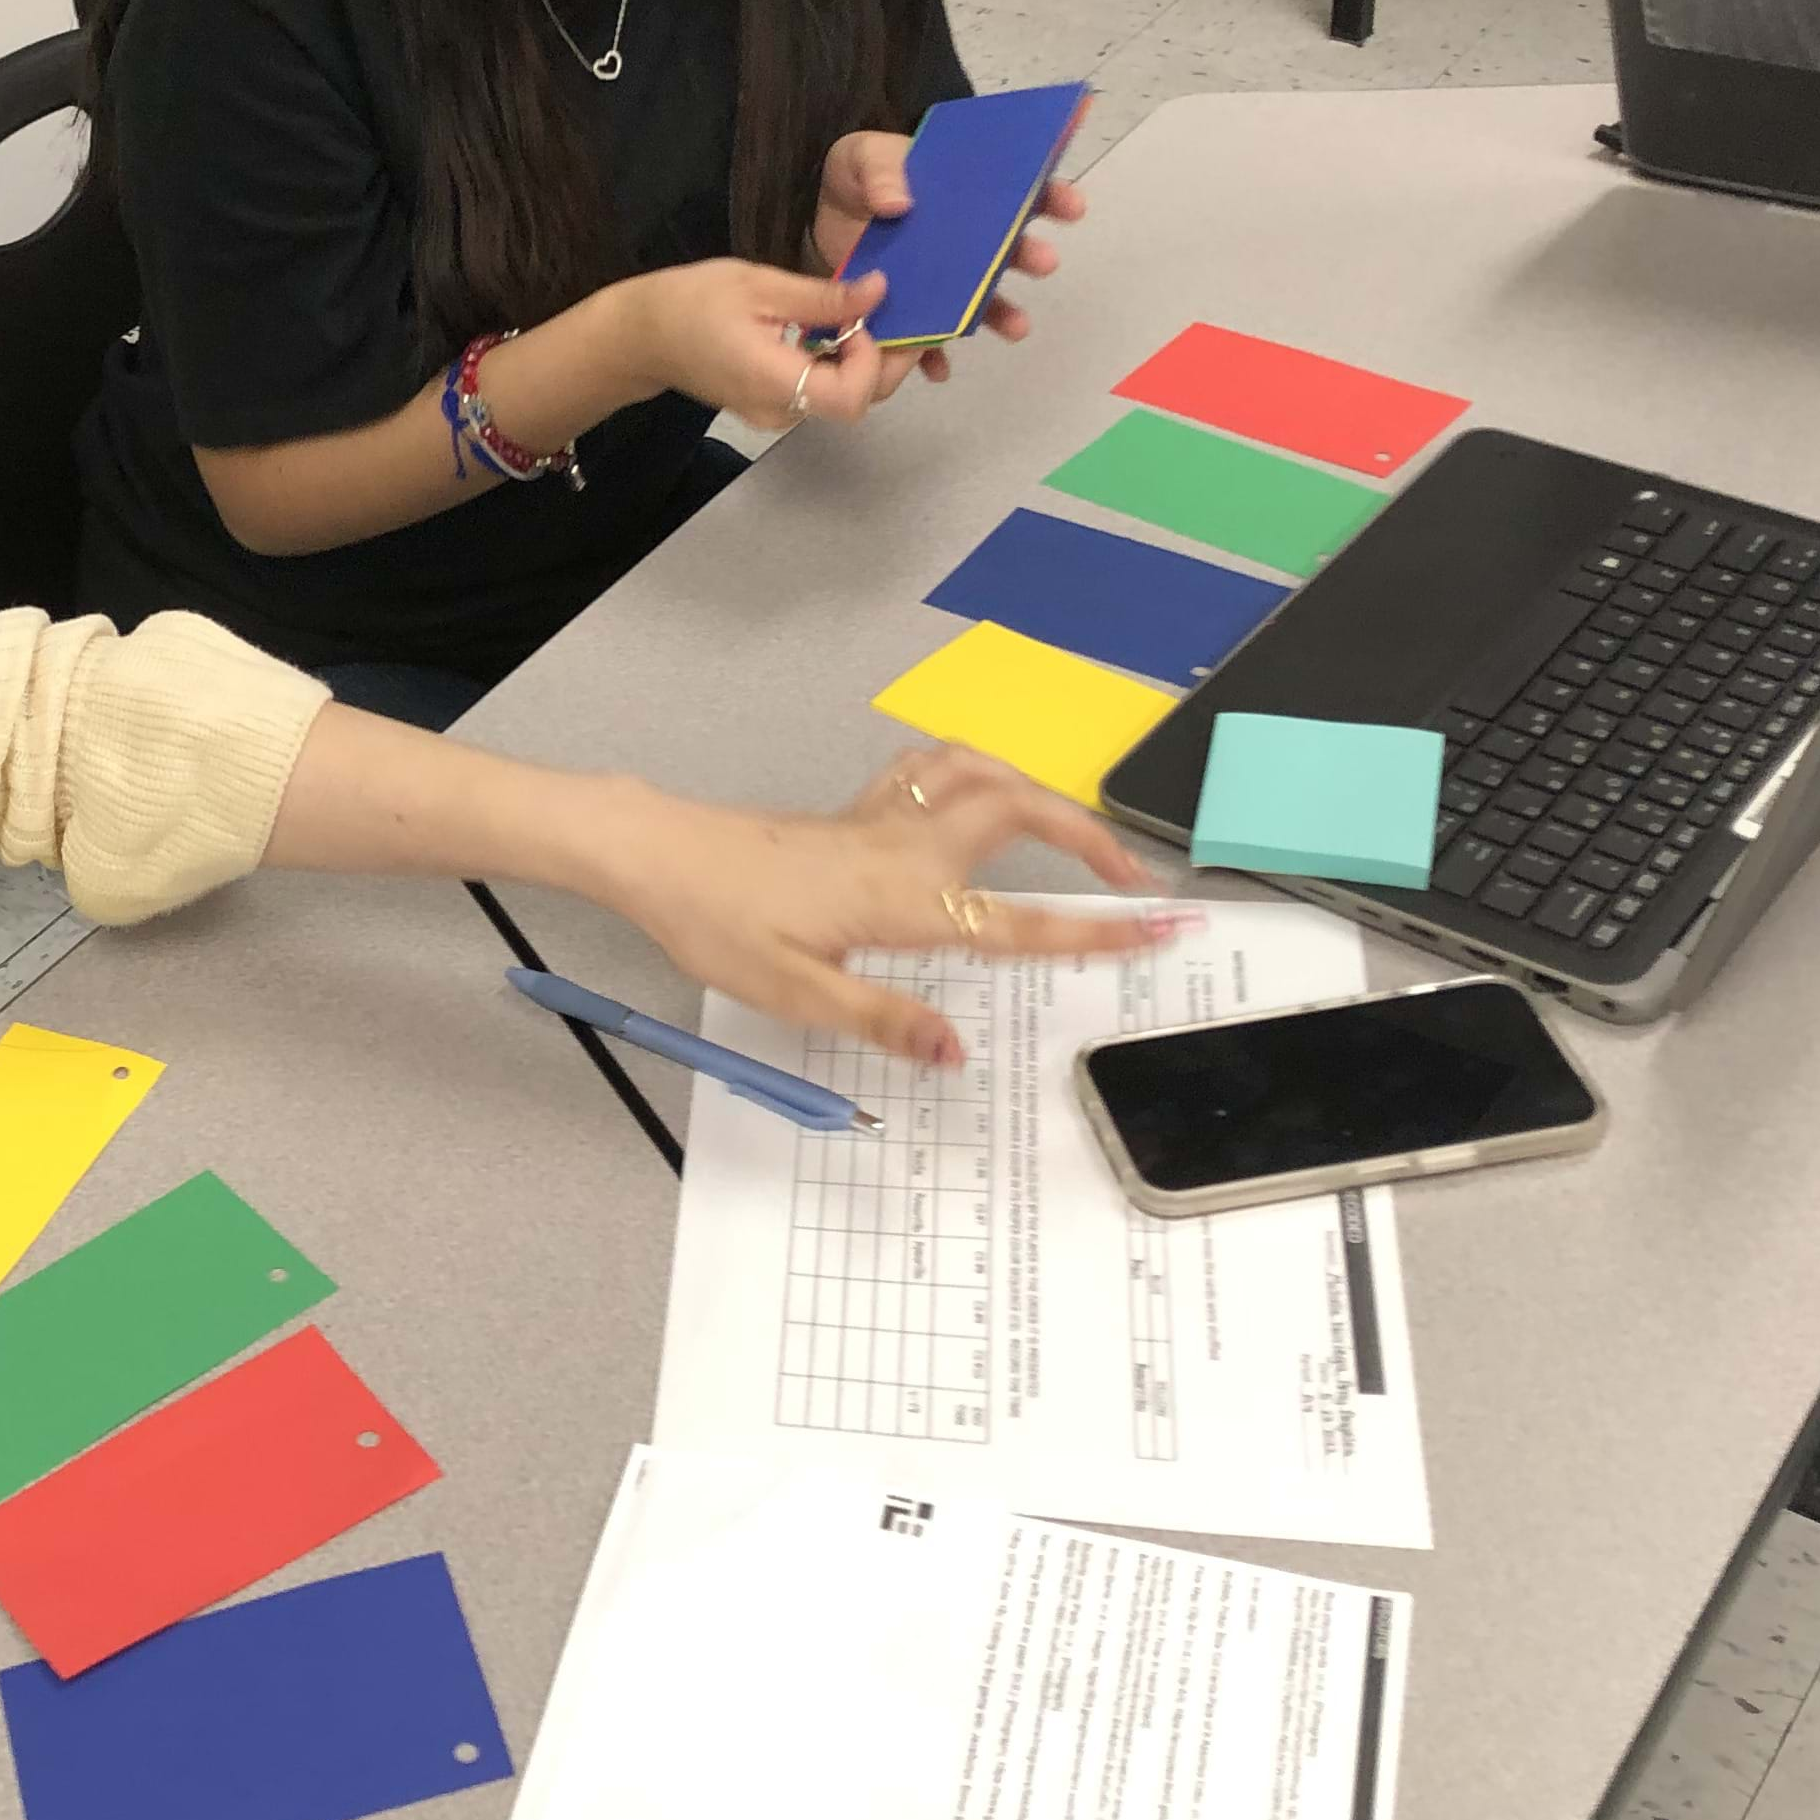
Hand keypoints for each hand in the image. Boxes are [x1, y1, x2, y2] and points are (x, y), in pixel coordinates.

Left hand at [585, 746, 1190, 1063]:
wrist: (657, 853)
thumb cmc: (717, 923)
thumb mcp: (793, 992)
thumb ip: (883, 1019)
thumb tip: (957, 1050)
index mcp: (903, 901)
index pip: (1018, 921)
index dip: (1097, 929)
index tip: (1162, 928)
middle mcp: (905, 847)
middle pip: (1023, 811)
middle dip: (1091, 837)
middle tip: (1135, 879)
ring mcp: (881, 820)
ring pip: (984, 773)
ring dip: (1042, 792)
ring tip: (1077, 829)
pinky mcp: (853, 811)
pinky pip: (932, 768)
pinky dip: (976, 769)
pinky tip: (979, 791)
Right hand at [621, 259, 904, 430]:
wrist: (642, 335)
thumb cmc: (692, 301)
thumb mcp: (759, 285)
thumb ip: (822, 296)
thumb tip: (880, 291)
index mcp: (773, 381)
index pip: (851, 397)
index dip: (873, 360)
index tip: (862, 316)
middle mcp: (779, 410)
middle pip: (855, 403)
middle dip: (883, 361)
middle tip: (889, 312)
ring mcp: (775, 414)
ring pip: (842, 398)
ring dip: (864, 361)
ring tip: (863, 314)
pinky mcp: (772, 406)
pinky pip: (820, 392)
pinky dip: (839, 365)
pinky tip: (836, 330)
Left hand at [808, 132, 1086, 362]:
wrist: (816, 220)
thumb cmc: (853, 180)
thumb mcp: (861, 157)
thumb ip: (879, 170)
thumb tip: (901, 202)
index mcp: (964, 195)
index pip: (1017, 192)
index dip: (1048, 196)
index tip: (1070, 205)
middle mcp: (964, 242)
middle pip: (1009, 250)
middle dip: (1031, 256)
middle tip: (1044, 261)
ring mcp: (942, 281)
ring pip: (981, 301)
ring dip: (1001, 314)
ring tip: (1017, 326)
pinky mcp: (913, 311)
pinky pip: (930, 340)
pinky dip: (936, 355)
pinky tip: (940, 368)